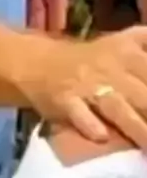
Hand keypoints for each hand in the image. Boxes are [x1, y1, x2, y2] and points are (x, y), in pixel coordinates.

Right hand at [24, 26, 146, 149]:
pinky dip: (89, 124)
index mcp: (128, 52)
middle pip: (144, 96)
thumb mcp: (127, 41)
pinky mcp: (65, 100)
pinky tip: (101, 136)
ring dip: (137, 128)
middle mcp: (110, 68)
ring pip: (117, 107)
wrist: (41, 63)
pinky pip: (78, 113)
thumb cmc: (94, 59)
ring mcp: (87, 85)